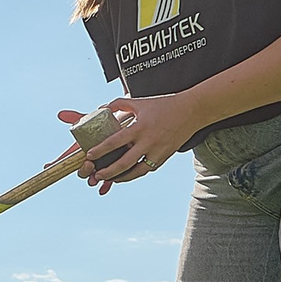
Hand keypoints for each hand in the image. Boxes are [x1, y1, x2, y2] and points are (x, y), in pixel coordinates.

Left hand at [56, 95, 199, 195]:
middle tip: (96, 174)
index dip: (101, 150)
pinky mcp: (165, 156)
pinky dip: (135, 174)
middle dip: (108, 171)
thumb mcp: (140, 102)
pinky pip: (148, 169)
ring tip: (109, 179)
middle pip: (125, 162)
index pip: (116, 141)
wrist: (191, 111)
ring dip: (121, 177)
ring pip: (137, 171)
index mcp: (140, 127)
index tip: (89, 155)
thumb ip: (119, 104)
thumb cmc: (163, 105)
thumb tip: (101, 108)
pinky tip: (125, 175)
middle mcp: (149, 141)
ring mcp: (158, 151)